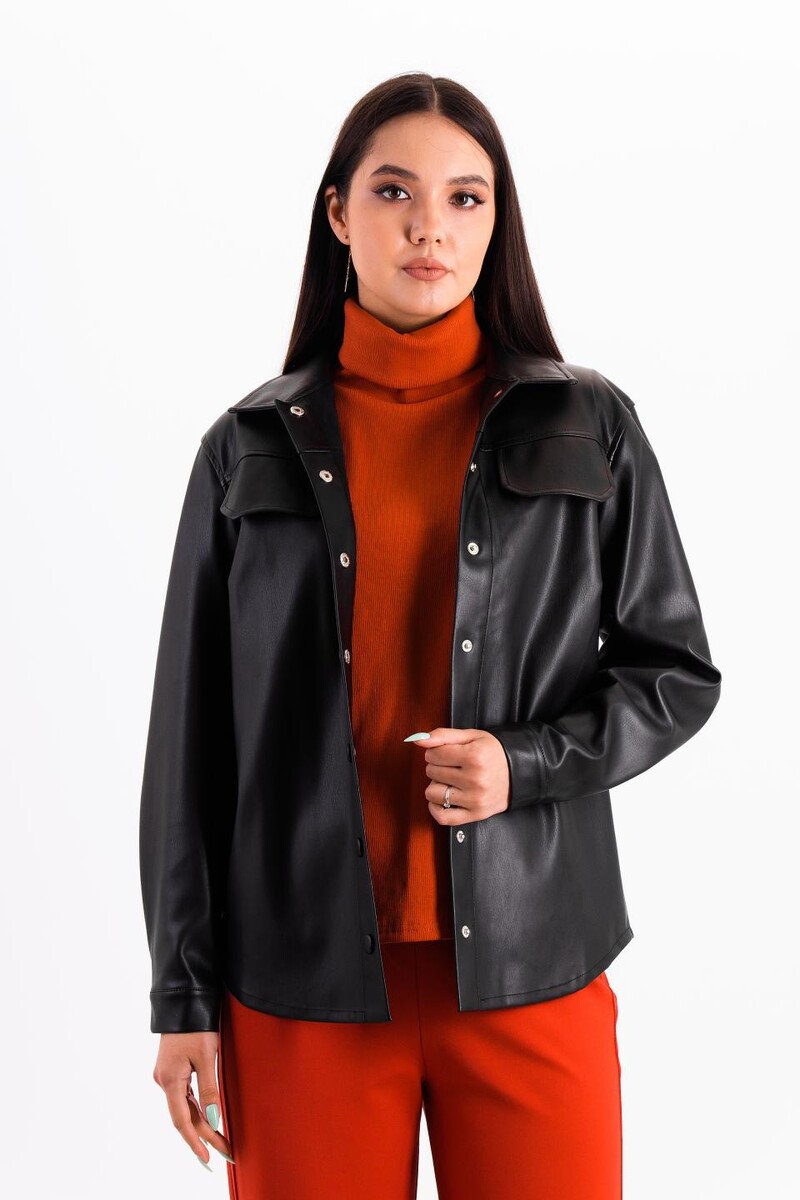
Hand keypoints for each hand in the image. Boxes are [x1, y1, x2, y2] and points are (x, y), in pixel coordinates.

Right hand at [152, 1032, 234, 1169]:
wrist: (184, 1001)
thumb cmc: (197, 1026)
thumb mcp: (207, 1056)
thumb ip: (209, 1090)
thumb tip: (213, 1119)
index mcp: (170, 1080)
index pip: (182, 1121)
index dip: (195, 1142)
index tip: (208, 1159)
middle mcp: (164, 1081)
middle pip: (184, 1116)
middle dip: (204, 1135)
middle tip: (226, 1150)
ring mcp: (166, 1075)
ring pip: (184, 1107)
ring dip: (201, 1124)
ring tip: (220, 1140)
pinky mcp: (171, 1070)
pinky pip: (183, 1096)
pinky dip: (195, 1109)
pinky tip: (207, 1119)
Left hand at [409, 727, 510, 822]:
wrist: (520, 772)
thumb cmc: (494, 752)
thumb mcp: (471, 736)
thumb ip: (443, 735)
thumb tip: (418, 740)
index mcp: (474, 757)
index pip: (433, 754)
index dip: (435, 751)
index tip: (445, 752)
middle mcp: (475, 779)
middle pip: (432, 771)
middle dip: (437, 766)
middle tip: (452, 765)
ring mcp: (475, 799)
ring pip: (432, 793)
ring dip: (437, 785)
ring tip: (450, 780)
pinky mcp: (476, 814)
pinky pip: (442, 817)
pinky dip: (435, 808)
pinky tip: (442, 798)